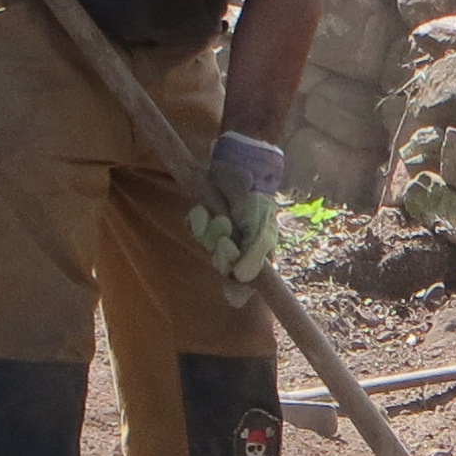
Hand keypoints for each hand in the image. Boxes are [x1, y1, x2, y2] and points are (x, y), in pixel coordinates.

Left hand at [187, 131, 283, 281]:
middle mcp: (238, 246)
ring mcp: (219, 233)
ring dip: (210, 234)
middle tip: (226, 242)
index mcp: (256, 253)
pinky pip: (194, 230)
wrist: (241, 163)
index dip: (237, 288)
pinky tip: (203, 211)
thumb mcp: (261, 227)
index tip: (230, 291)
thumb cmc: (256, 197)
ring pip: (207, 247)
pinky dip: (197, 222)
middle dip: (222, 255)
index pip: (245, 283)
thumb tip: (242, 278)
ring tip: (219, 218)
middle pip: (222, 267)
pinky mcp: (204, 219)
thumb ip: (254, 254)